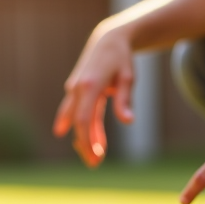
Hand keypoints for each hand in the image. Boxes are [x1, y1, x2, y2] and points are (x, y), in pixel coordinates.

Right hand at [53, 25, 135, 166]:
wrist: (108, 39)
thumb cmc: (121, 58)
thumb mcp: (127, 78)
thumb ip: (125, 100)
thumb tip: (129, 121)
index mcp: (90, 85)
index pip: (84, 119)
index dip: (87, 139)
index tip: (94, 156)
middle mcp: (77, 88)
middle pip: (77, 122)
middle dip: (84, 144)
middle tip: (94, 164)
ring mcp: (75, 89)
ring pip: (76, 119)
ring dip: (84, 138)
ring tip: (95, 157)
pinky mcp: (78, 91)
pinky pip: (78, 112)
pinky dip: (83, 127)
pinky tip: (81, 143)